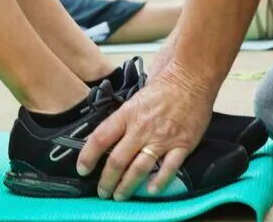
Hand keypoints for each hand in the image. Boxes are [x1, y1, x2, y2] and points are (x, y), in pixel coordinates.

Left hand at [76, 64, 213, 200]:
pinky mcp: (182, 145)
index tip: (82, 168)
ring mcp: (162, 138)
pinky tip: (151, 190)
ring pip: (139, 169)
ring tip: (120, 195)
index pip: (100, 138)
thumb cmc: (163, 85)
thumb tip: (107, 136)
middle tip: (102, 191)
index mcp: (127, 114)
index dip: (87, 156)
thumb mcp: (134, 99)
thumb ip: (123, 118)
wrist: (191, 77)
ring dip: (127, 186)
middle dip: (106, 180)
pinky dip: (159, 182)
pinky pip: (169, 168)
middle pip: (117, 160)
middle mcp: (141, 129)